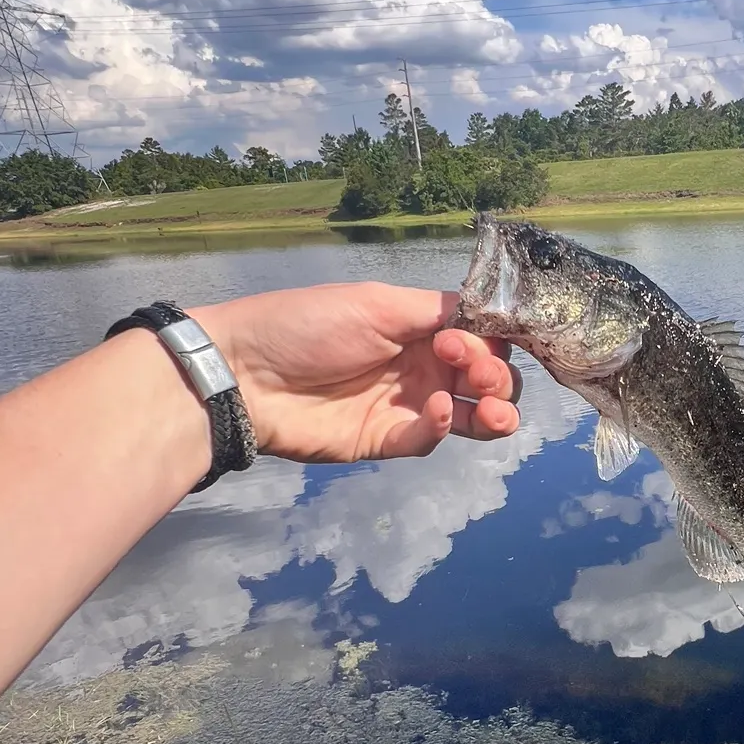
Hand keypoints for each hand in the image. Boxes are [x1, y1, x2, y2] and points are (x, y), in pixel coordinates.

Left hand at [193, 283, 520, 462]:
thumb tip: (489, 315)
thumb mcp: (376, 303)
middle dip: (497, 375)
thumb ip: (436, 310)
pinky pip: (434, 436)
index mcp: (421, 326)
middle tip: (476, 374)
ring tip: (496, 412)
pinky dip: (446, 425)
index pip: (482, 334)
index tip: (480, 338)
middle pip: (486, 376)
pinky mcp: (390, 440)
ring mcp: (408, 404)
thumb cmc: (309, 326)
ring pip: (473, 413)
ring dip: (496, 410)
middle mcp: (422, 363)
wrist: (247, 376)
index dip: (494, 339)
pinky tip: (438, 411)